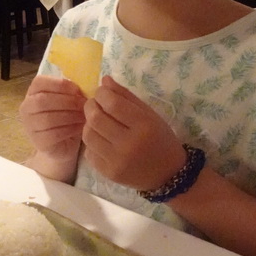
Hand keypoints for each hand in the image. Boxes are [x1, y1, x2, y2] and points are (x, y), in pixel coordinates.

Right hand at [19, 74, 85, 161]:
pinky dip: (70, 129)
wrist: (62, 143)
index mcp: (33, 92)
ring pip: (48, 118)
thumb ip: (71, 91)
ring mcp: (29, 126)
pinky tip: (80, 127)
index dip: (59, 84)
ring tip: (84, 116)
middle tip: (84, 104)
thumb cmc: (66, 116)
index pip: (39, 82)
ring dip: (70, 116)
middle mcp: (26, 108)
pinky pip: (54, 134)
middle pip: (42, 100)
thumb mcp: (67, 99)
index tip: (77, 89)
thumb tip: (85, 85)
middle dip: (67, 101)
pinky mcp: (38, 142)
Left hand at [82, 75, 186, 191]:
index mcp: (144, 125)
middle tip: (94, 104)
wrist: (168, 174)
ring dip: (88, 124)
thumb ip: (126, 96)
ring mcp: (117, 161)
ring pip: (88, 135)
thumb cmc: (159, 139)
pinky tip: (101, 140)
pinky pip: (89, 153)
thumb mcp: (149, 114)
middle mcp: (129, 144)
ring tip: (97, 122)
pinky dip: (91, 143)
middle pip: (96, 118)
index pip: (113, 104)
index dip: (102, 94)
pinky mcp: (109, 173)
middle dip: (91, 106)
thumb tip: (104, 81)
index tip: (102, 92)